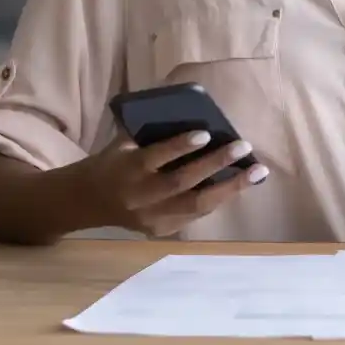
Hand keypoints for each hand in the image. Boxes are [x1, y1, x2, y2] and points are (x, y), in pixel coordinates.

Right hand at [83, 130, 267, 237]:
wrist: (87, 201)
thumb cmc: (113, 161)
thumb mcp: (123, 142)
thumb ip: (151, 133)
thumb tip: (194, 114)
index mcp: (127, 169)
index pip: (155, 158)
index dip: (180, 147)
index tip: (206, 133)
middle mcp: (140, 197)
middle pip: (181, 183)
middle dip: (216, 164)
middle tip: (243, 147)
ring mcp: (151, 218)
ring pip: (195, 206)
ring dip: (230, 188)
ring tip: (256, 173)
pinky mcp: (161, 231)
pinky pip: (196, 215)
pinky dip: (219, 198)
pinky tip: (240, 185)